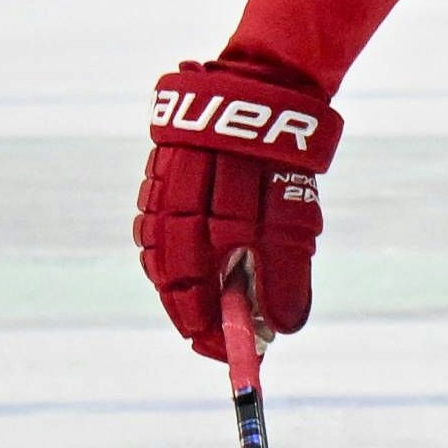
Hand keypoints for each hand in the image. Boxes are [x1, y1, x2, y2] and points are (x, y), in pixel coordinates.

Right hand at [137, 60, 340, 360]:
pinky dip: (169, 258)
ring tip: (208, 313)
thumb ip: (286, 279)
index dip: (212, 336)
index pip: (197, 302)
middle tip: (218, 344)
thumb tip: (280, 332)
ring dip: (182, 291)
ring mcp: (157, 195)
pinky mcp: (153, 177)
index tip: (233, 359)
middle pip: (174, 286)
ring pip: (158, 258)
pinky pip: (152, 230)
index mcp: (208, 226)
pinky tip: (187, 271)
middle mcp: (173, 214)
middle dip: (198, 320)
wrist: (261, 88)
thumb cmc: (283, 162)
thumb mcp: (295, 223)